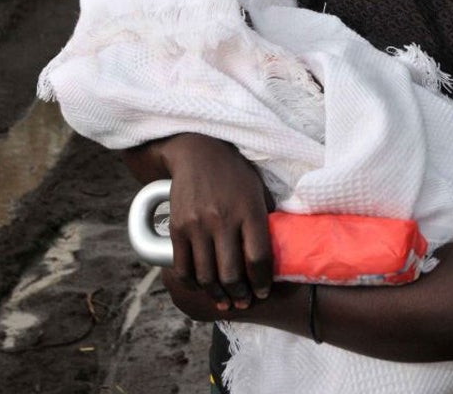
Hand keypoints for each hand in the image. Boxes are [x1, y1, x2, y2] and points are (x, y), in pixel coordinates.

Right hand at [152, 133, 273, 309]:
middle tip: (244, 301)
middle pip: (232, 275)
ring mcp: (197, 225)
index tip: (263, 292)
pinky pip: (183, 269)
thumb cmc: (234, 173)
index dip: (262, 283)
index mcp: (248, 210)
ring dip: (218, 295)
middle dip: (240, 296)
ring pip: (207, 277)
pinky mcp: (176, 228)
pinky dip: (194, 284)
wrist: (198, 152)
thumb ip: (264, 220)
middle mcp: (222, 219)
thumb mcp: (257, 190)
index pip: (258, 260)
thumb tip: (275, 254)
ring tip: (225, 300)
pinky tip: (202, 286)